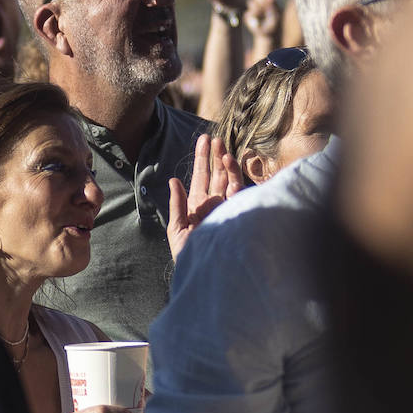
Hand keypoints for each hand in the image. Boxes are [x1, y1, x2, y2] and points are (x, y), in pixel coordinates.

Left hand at [167, 134, 243, 261]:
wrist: (206, 274)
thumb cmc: (189, 256)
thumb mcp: (177, 229)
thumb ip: (177, 204)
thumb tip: (174, 180)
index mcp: (198, 206)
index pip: (201, 177)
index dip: (202, 159)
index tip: (204, 140)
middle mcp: (215, 204)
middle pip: (216, 175)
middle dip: (215, 156)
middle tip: (215, 138)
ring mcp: (227, 208)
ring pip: (228, 180)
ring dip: (225, 164)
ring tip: (222, 147)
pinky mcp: (237, 213)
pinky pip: (237, 192)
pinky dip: (234, 177)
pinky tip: (229, 163)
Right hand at [244, 0, 282, 40]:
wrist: (268, 33)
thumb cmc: (275, 23)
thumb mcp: (276, 14)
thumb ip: (273, 3)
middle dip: (261, 3)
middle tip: (267, 12)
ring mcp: (253, 5)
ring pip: (252, 3)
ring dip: (257, 11)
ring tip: (263, 18)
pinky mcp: (247, 13)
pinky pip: (248, 13)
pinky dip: (253, 18)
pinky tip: (257, 22)